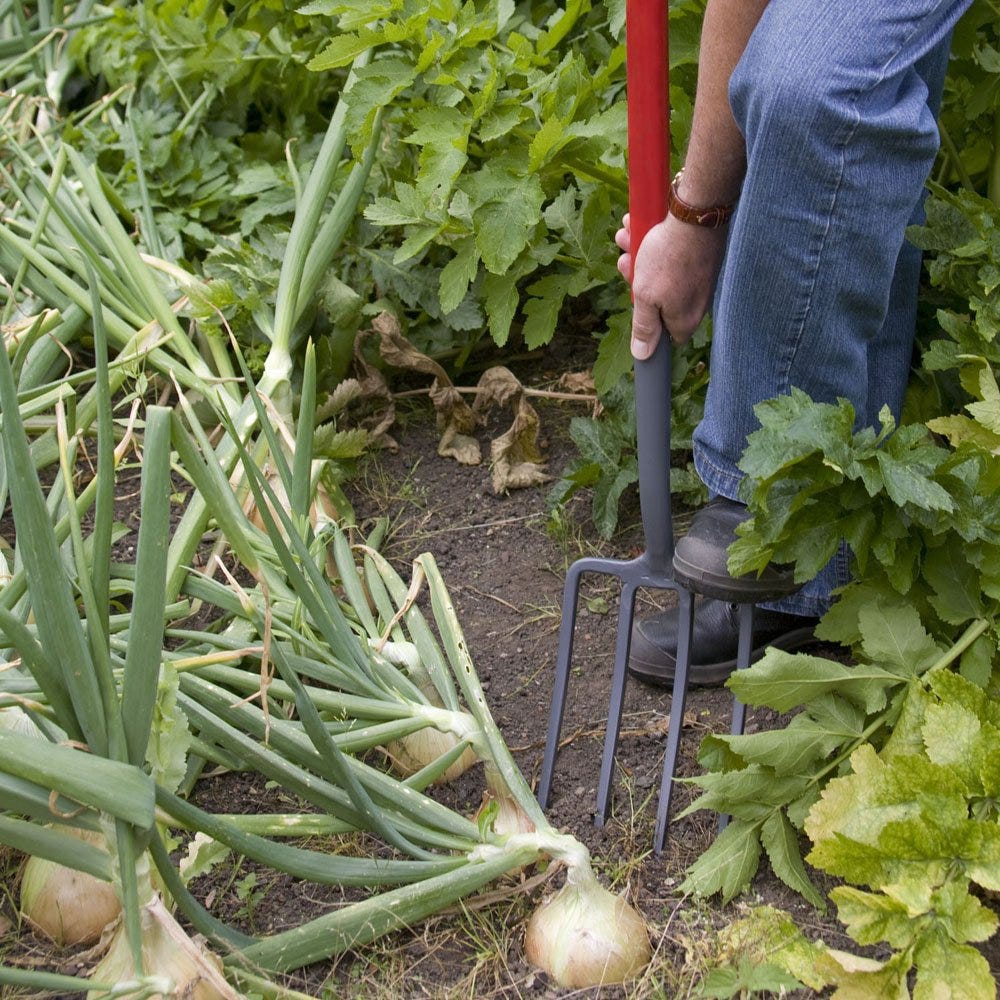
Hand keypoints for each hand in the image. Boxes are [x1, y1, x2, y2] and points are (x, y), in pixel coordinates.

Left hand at [615, 212, 728, 357]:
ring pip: (659, 272)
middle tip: (625, 262)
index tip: (635, 305)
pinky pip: (669, 254)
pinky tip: (637, 226)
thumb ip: (644, 326)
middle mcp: (695, 301)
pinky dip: (651, 240)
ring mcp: (697, 277)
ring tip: (626, 235)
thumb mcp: (647, 296)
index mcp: (685, 319)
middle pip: (657, 301)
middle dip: (635, 279)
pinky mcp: (697, 255)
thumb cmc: (669, 258)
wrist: (695, 213)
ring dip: (637, 255)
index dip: (647, 324)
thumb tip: (643, 355)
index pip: (667, 336)